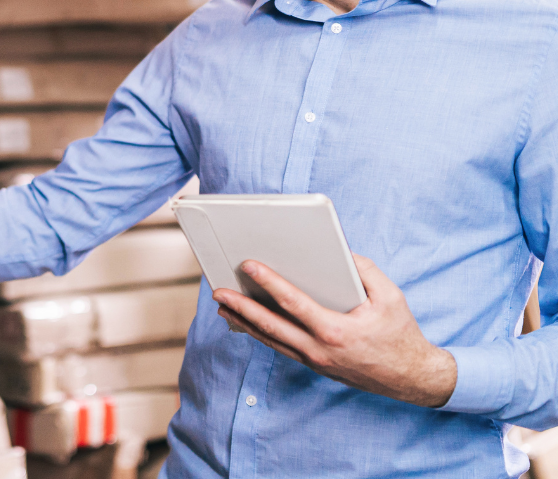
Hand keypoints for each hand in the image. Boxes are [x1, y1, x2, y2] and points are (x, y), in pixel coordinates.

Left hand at [213, 254, 456, 407]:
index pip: (293, 302)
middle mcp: (319, 349)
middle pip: (270, 326)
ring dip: (244, 322)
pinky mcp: (315, 365)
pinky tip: (247, 322)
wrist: (412, 378)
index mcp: (335, 331)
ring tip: (222, 304)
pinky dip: (261, 334)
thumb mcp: (391, 297)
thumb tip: (340, 252)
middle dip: (241, 307)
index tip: (249, 265)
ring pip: (271, 340)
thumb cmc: (401, 335)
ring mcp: (314, 360)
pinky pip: (281, 347)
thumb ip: (365, 271)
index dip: (269, 282)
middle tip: (218, 290)